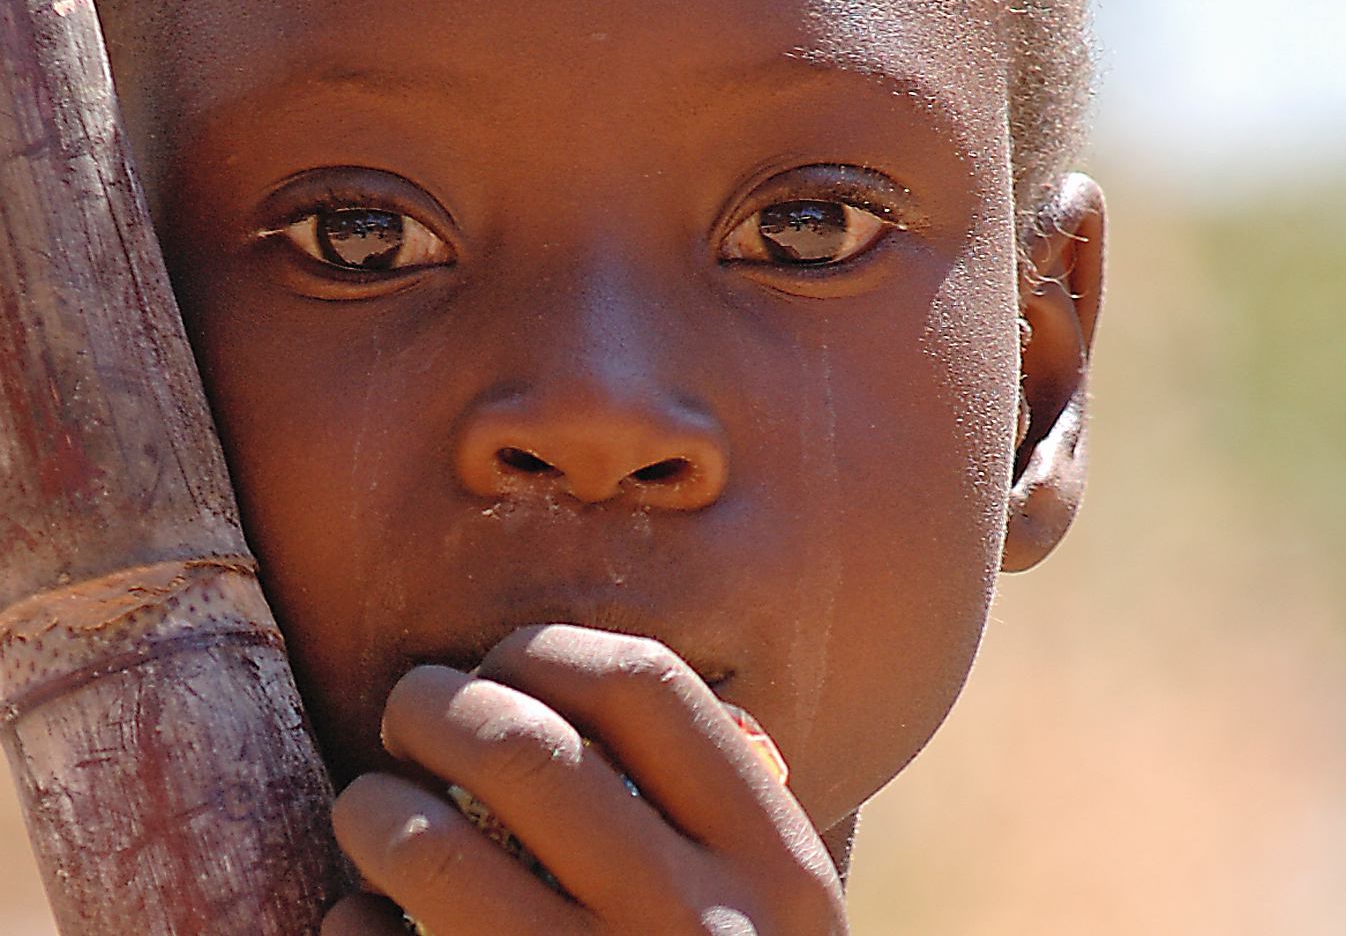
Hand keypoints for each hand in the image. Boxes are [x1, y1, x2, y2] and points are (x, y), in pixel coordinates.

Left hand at [320, 624, 848, 934]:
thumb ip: (739, 823)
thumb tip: (627, 691)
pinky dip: (350, 930)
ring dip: (375, 807)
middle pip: (527, 742)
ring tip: (370, 808)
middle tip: (408, 710)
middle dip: (436, 703)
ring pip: (434, 848)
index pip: (647, 684)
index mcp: (778, 868)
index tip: (506, 659)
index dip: (551, 646)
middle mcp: (699, 928)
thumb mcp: (786, 929)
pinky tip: (359, 925)